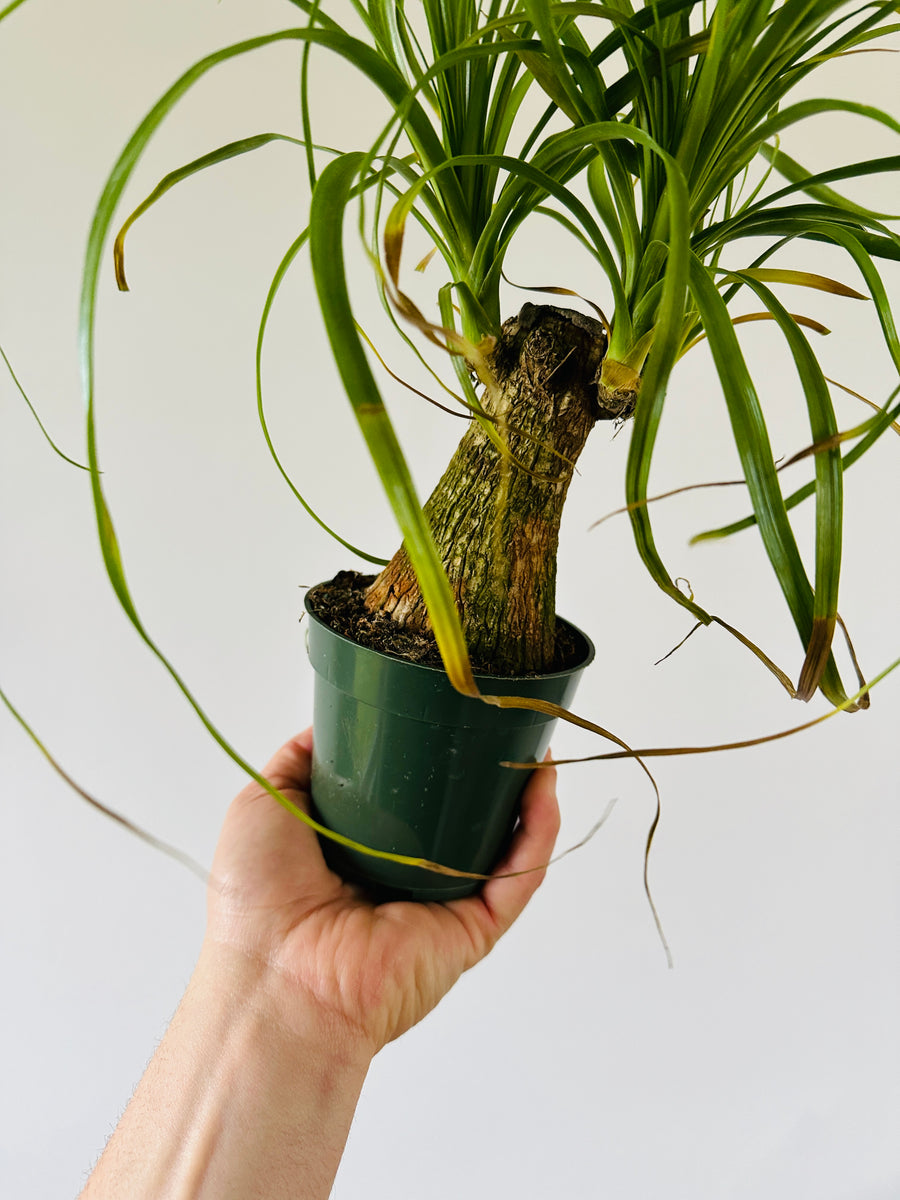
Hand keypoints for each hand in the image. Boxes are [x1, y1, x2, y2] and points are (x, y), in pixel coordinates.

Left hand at [205, 727, 560, 1054]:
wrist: (274, 978)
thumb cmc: (256, 899)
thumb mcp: (265, 802)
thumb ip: (300, 760)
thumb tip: (335, 723)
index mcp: (363, 848)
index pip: (412, 795)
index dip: (435, 753)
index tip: (454, 710)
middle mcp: (408, 875)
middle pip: (464, 814)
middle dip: (490, 769)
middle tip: (505, 721)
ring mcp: (444, 903)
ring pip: (503, 843)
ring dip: (527, 795)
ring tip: (536, 745)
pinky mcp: (473, 930)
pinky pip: (518, 879)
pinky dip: (538, 834)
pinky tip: (543, 789)